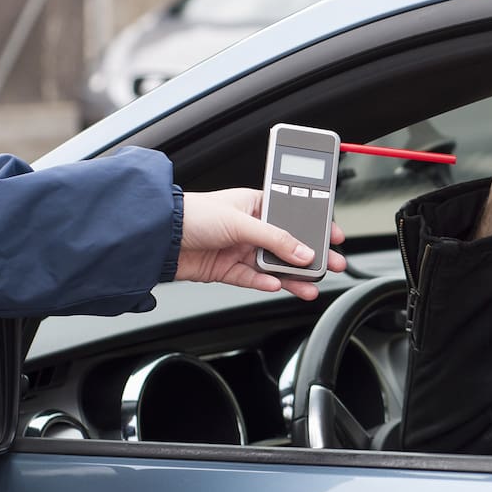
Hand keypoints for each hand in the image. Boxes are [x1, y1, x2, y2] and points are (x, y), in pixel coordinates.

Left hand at [176, 189, 346, 299]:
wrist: (156, 238)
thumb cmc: (191, 214)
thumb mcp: (241, 221)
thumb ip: (275, 239)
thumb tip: (303, 252)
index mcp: (256, 205)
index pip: (295, 215)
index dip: (316, 226)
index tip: (335, 236)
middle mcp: (249, 227)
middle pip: (288, 244)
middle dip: (311, 256)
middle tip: (333, 265)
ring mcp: (238, 249)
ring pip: (273, 265)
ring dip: (292, 276)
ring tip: (310, 286)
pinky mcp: (226, 269)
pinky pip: (253, 279)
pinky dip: (265, 283)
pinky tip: (276, 285)